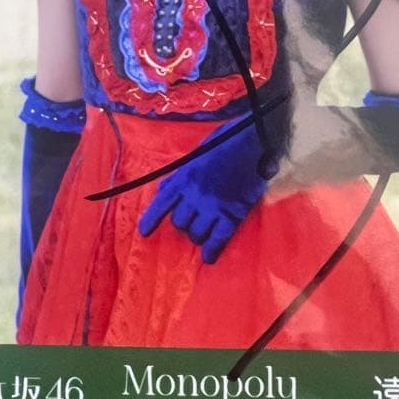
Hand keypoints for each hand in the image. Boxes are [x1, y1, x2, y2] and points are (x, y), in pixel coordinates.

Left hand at [138, 98, 290, 263]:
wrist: (254, 141)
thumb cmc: (226, 141)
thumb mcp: (197, 154)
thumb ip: (180, 174)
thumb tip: (164, 189)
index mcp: (185, 177)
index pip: (161, 203)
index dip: (151, 220)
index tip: (144, 232)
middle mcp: (195, 194)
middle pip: (179, 222)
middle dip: (183, 223)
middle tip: (192, 220)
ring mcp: (214, 206)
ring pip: (196, 233)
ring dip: (197, 235)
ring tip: (203, 233)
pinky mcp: (233, 214)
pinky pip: (218, 239)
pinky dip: (212, 250)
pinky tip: (209, 257)